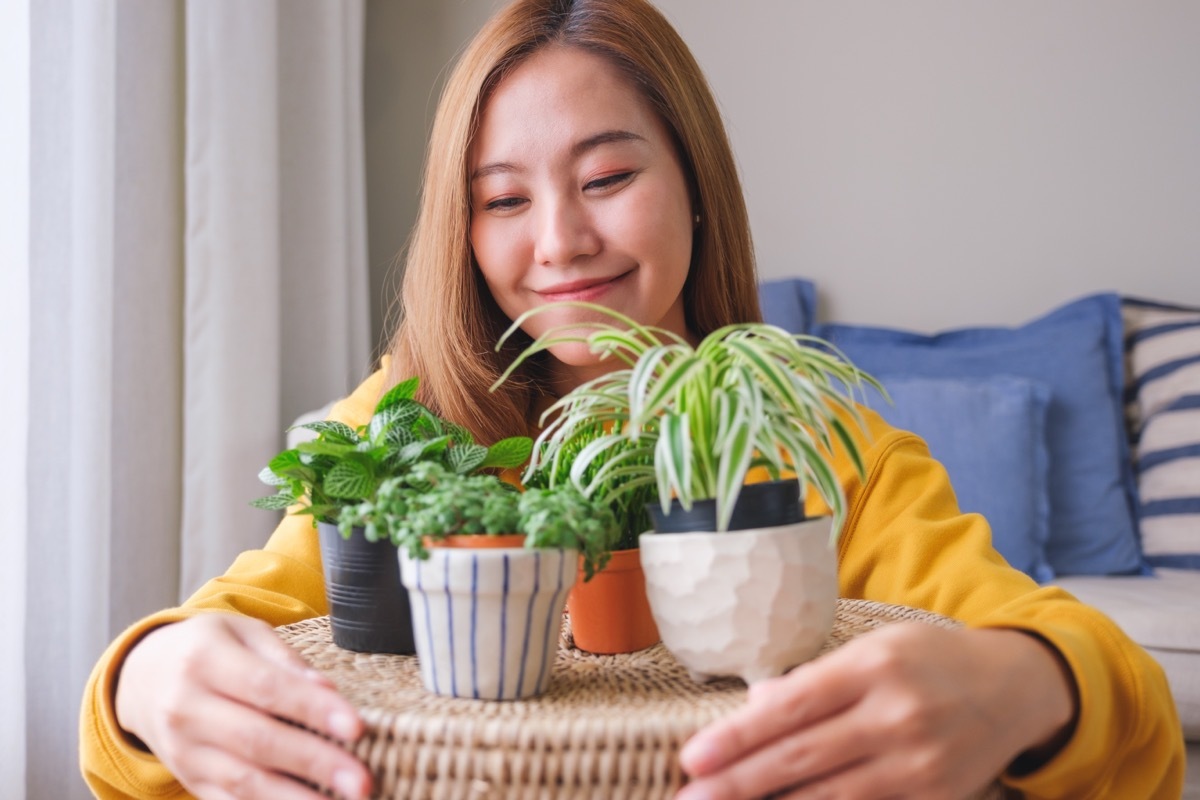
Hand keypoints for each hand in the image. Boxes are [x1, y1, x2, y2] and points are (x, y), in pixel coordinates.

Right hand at [115, 613, 371, 799]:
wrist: (142, 676)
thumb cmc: (208, 648)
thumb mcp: (243, 633)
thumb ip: (285, 660)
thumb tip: (327, 690)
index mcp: (204, 660)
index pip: (266, 688)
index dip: (312, 710)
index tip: (356, 727)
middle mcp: (187, 708)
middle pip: (257, 741)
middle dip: (314, 763)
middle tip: (361, 781)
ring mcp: (183, 751)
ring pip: (242, 781)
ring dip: (295, 798)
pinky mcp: (188, 779)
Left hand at [676, 623, 1075, 799]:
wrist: (1017, 687)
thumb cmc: (928, 662)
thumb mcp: (873, 649)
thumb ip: (814, 680)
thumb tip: (755, 707)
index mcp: (871, 666)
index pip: (791, 706)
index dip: (738, 737)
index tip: (693, 759)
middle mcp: (895, 715)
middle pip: (801, 756)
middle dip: (738, 784)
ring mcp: (918, 763)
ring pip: (830, 796)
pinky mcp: (937, 797)